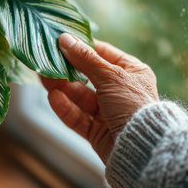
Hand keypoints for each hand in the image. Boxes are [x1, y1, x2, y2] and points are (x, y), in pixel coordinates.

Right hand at [40, 34, 158, 163]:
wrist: (143, 149)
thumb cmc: (133, 105)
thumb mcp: (111, 75)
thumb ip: (85, 59)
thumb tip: (65, 39)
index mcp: (131, 72)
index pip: (102, 53)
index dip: (82, 47)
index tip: (61, 40)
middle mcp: (120, 90)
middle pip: (87, 76)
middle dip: (67, 69)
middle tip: (46, 60)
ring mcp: (108, 112)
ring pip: (80, 96)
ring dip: (62, 87)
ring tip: (44, 78)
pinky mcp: (98, 131)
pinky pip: (79, 117)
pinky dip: (66, 107)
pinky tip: (53, 98)